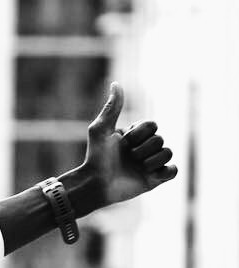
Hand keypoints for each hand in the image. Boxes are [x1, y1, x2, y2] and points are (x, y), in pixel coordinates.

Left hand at [81, 83, 177, 206]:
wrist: (93, 185)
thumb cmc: (94, 158)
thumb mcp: (101, 130)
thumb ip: (112, 108)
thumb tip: (116, 83)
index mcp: (136, 136)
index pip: (153, 125)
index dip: (139, 133)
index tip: (123, 143)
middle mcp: (144, 148)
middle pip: (160, 139)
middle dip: (143, 148)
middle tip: (128, 158)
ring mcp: (150, 164)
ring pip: (168, 153)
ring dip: (151, 160)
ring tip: (137, 168)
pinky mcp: (154, 180)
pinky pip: (173, 171)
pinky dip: (166, 171)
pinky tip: (152, 174)